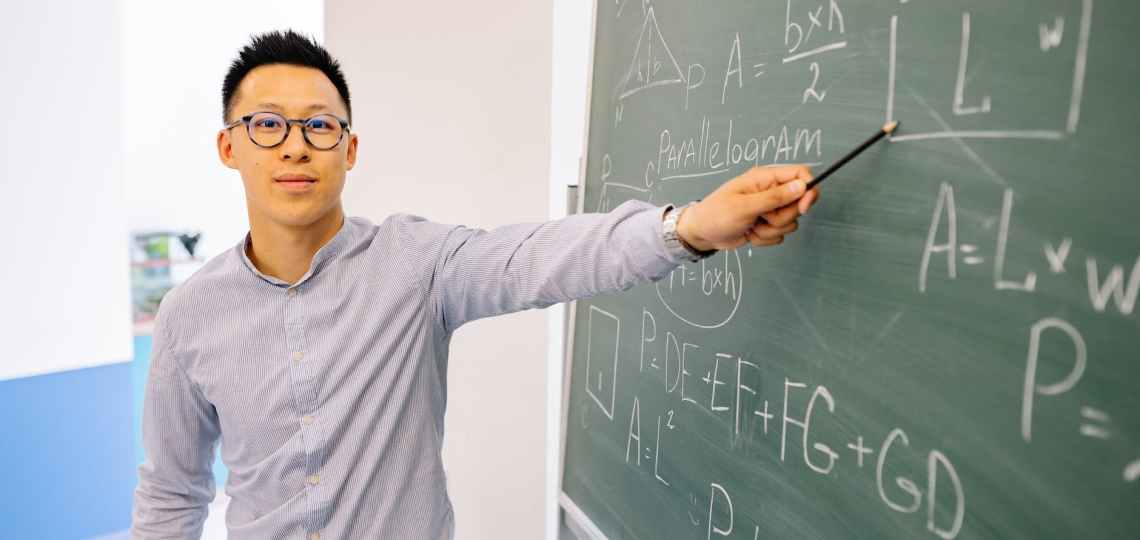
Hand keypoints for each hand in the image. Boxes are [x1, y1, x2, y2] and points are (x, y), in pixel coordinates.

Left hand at [675, 164, 819, 250]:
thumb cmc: (716, 214)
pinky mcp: (767, 225)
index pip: (800, 174)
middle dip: (781, 217)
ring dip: (771, 230)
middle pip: (798, 204)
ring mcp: (770, 209)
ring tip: (751, 225)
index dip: (808, 190)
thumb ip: (774, 197)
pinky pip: (780, 235)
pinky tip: (750, 233)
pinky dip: (765, 238)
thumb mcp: (745, 206)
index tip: (803, 207)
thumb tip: (801, 186)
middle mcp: (771, 191)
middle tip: (761, 217)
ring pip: (790, 222)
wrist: (702, 234)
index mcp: (766, 178)